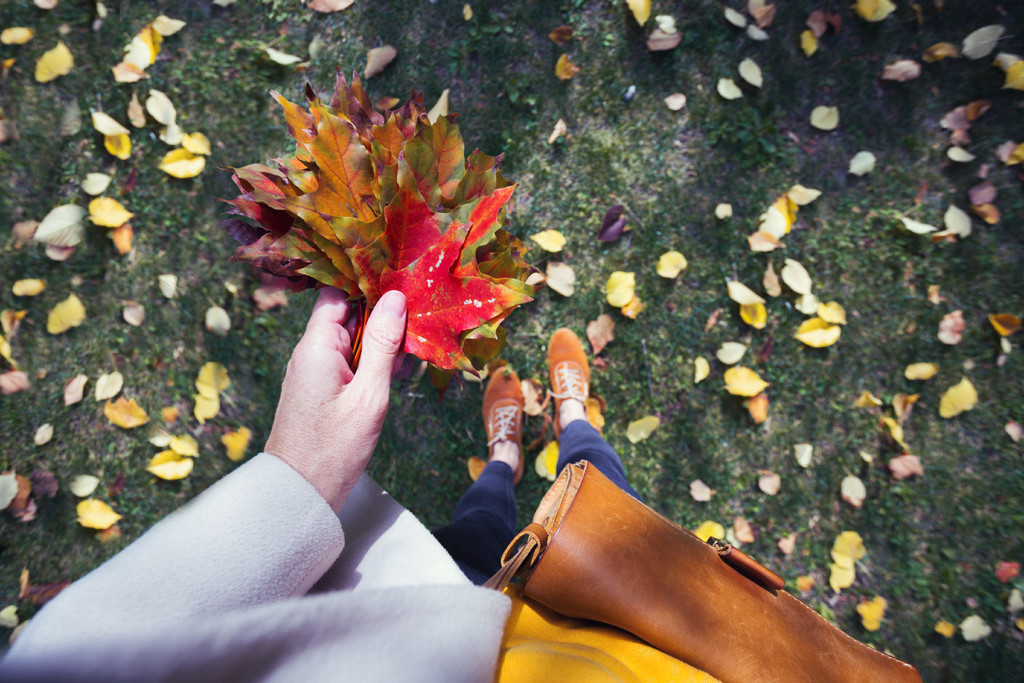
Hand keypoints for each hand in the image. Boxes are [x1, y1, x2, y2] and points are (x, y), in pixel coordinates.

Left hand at [265, 288, 407, 511]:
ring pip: (351, 340)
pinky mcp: (319, 388)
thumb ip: (383, 345)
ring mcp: (313, 370)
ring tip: (405, 361)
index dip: (367, 289)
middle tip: (414, 331)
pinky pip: (347, 362)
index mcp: (316, 346)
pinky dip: (370, 364)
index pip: (338, 294)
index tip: (400, 290)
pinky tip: (390, 378)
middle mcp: (310, 352)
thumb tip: (395, 298)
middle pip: (347, 315)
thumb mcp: (369, 395)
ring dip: (379, 345)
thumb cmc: (334, 448)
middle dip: (381, 319)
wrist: (301, 493)